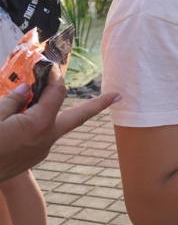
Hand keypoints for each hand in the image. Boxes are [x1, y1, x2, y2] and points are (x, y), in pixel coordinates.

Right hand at [0, 68, 119, 181]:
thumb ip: (12, 100)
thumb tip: (27, 89)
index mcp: (37, 125)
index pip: (55, 93)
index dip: (54, 76)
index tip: (50, 65)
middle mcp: (46, 139)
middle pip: (78, 117)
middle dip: (98, 105)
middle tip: (118, 95)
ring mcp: (41, 151)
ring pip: (56, 125)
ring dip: (54, 111)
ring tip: (39, 96)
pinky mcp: (34, 158)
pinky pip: (41, 135)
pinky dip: (38, 123)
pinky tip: (21, 119)